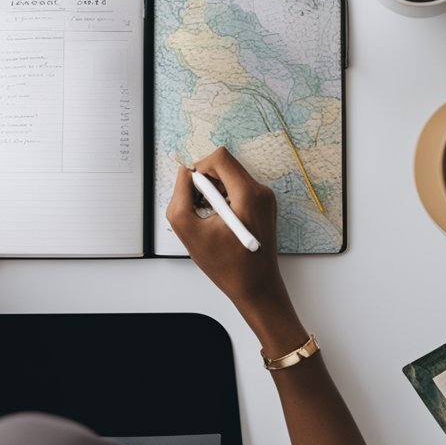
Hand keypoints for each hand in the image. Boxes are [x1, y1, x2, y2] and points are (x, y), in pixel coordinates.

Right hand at [167, 148, 289, 327]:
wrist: (256, 287)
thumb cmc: (226, 265)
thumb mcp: (190, 232)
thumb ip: (180, 197)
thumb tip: (184, 174)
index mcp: (248, 195)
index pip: (219, 158)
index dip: (199, 168)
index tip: (192, 189)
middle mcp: (260, 191)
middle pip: (225, 165)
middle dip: (205, 181)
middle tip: (198, 206)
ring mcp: (265, 198)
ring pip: (230, 176)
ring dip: (213, 191)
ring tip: (209, 218)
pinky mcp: (263, 205)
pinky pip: (237, 189)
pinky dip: (223, 199)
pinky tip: (219, 222)